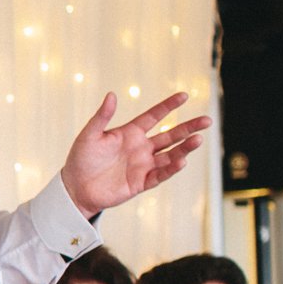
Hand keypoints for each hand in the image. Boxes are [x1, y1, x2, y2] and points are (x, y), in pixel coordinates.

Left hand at [61, 92, 211, 215]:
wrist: (75, 188)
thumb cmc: (80, 159)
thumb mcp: (89, 135)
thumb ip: (101, 117)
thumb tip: (111, 95)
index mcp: (130, 133)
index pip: (154, 117)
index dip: (168, 106)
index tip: (184, 96)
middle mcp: (140, 148)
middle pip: (170, 135)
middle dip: (188, 128)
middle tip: (207, 121)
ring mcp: (143, 165)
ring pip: (170, 155)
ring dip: (184, 148)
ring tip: (198, 139)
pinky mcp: (141, 182)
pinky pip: (160, 175)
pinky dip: (171, 169)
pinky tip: (181, 161)